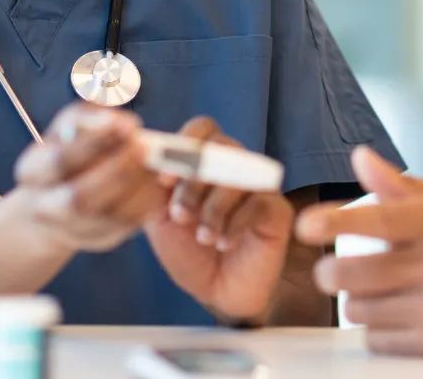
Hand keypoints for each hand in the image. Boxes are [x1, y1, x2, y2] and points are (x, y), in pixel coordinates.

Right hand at [13, 102, 165, 252]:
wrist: (55, 198)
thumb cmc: (70, 148)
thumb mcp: (70, 125)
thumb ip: (89, 113)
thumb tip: (114, 110)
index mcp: (32, 171)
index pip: (59, 160)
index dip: (94, 143)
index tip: (127, 123)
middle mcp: (47, 207)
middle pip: (80, 199)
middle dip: (118, 171)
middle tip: (145, 145)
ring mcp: (74, 229)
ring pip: (109, 215)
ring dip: (138, 186)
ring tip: (158, 160)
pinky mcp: (101, 238)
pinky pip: (129, 223)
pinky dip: (148, 200)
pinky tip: (160, 179)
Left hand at [143, 117, 293, 322]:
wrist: (219, 293)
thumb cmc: (191, 252)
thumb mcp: (162, 220)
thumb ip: (155, 190)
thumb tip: (146, 161)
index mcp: (208, 161)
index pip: (203, 128)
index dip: (184, 144)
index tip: (164, 179)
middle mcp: (236, 166)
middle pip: (221, 145)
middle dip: (195, 180)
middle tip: (180, 215)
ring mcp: (258, 186)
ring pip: (238, 174)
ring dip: (212, 208)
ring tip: (203, 237)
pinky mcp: (276, 210)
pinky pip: (257, 203)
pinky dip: (233, 225)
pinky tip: (223, 243)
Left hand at [295, 148, 422, 355]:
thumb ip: (408, 186)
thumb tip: (361, 160)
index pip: (374, 217)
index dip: (331, 221)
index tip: (306, 225)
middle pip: (353, 271)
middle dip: (331, 271)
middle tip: (330, 268)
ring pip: (362, 308)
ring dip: (357, 300)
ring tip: (371, 289)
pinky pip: (382, 340)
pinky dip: (379, 330)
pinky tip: (396, 315)